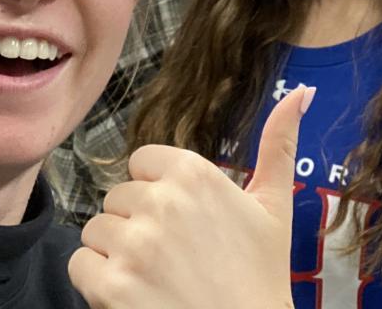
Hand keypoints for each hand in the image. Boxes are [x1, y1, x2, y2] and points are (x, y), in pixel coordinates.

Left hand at [68, 85, 313, 308]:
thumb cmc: (261, 277)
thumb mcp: (275, 206)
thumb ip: (279, 143)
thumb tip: (300, 92)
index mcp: (194, 173)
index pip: (142, 163)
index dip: (157, 193)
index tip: (181, 223)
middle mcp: (160, 201)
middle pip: (118, 197)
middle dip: (137, 225)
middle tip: (173, 257)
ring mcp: (134, 244)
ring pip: (97, 230)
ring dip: (116, 253)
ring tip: (154, 277)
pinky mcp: (111, 284)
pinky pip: (80, 264)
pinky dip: (97, 282)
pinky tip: (133, 294)